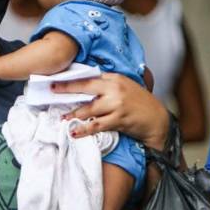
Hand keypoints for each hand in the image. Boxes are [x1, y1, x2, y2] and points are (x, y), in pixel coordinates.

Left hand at [52, 73, 168, 149]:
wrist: (156, 119)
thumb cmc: (138, 103)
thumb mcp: (124, 87)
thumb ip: (107, 85)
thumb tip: (84, 85)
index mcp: (115, 78)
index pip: (89, 77)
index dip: (71, 79)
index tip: (56, 80)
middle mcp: (115, 89)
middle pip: (86, 87)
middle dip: (67, 89)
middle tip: (52, 91)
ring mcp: (117, 104)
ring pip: (89, 109)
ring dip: (74, 114)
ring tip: (63, 118)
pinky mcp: (119, 119)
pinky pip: (97, 125)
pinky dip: (84, 129)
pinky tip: (75, 132)